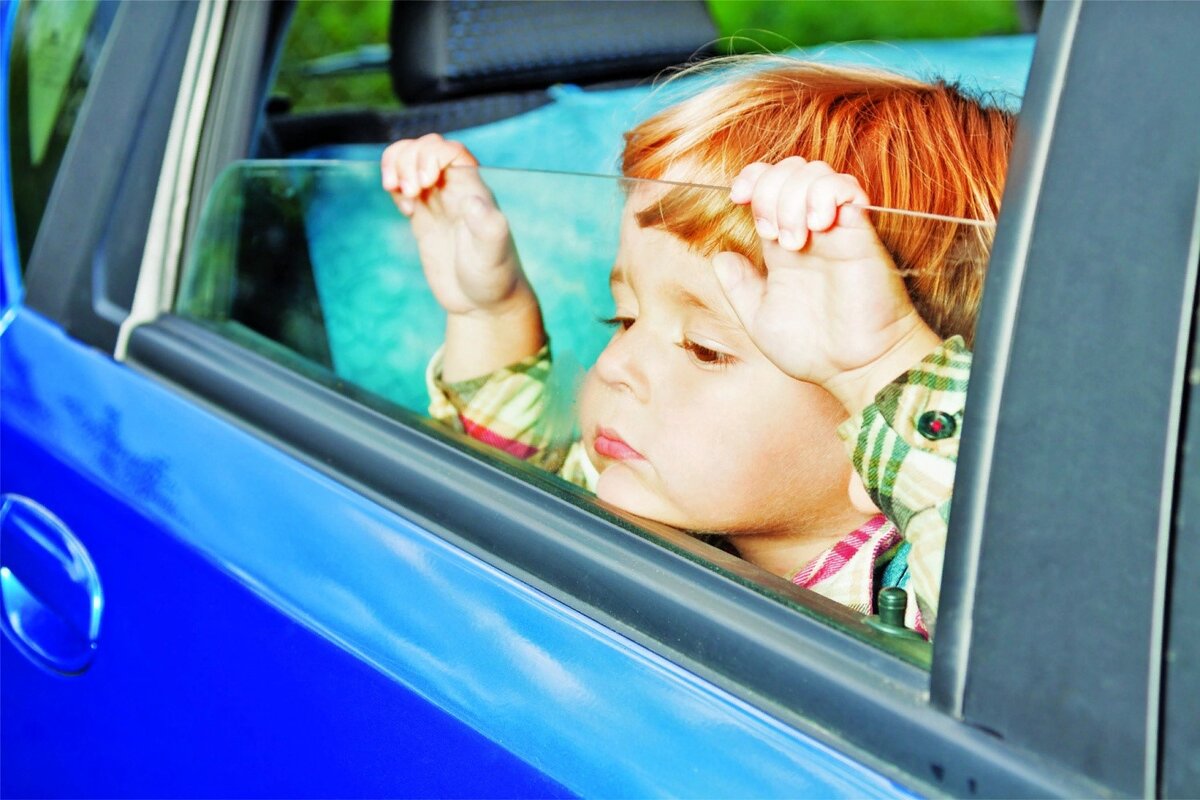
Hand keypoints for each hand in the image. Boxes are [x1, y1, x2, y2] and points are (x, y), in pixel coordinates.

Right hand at [381, 133, 533, 318]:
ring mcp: (438, 203)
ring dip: (396, 167)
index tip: (424, 182)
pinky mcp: (423, 217)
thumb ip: (487, 227)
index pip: (449, 150)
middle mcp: (456, 191)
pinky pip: (404, 185)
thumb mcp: (493, 255)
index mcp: (474, 190)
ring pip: (411, 161)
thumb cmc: (495, 278)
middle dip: (409, 161)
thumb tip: (472, 201)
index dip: (431, 155)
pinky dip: (395, 186)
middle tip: (410, 193)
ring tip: (397, 192)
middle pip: (426, 149)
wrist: (484, 304)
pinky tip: (404, 209)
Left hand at [714, 158, 939, 413]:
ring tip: (796, 240)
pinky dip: (826, 194)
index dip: (750, 179)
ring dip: (794, 197)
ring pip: (815, 173)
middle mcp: (809, 231)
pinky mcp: (861, 234)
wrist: (857, 369)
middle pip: (788, 172)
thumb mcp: (760, 320)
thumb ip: (739, 287)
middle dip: (770, 191)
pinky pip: (846, 188)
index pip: (766, 186)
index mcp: (782, 246)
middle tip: (772, 236)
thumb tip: (720, 257)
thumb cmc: (814, 351)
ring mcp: (836, 230)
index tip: (737, 197)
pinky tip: (818, 225)